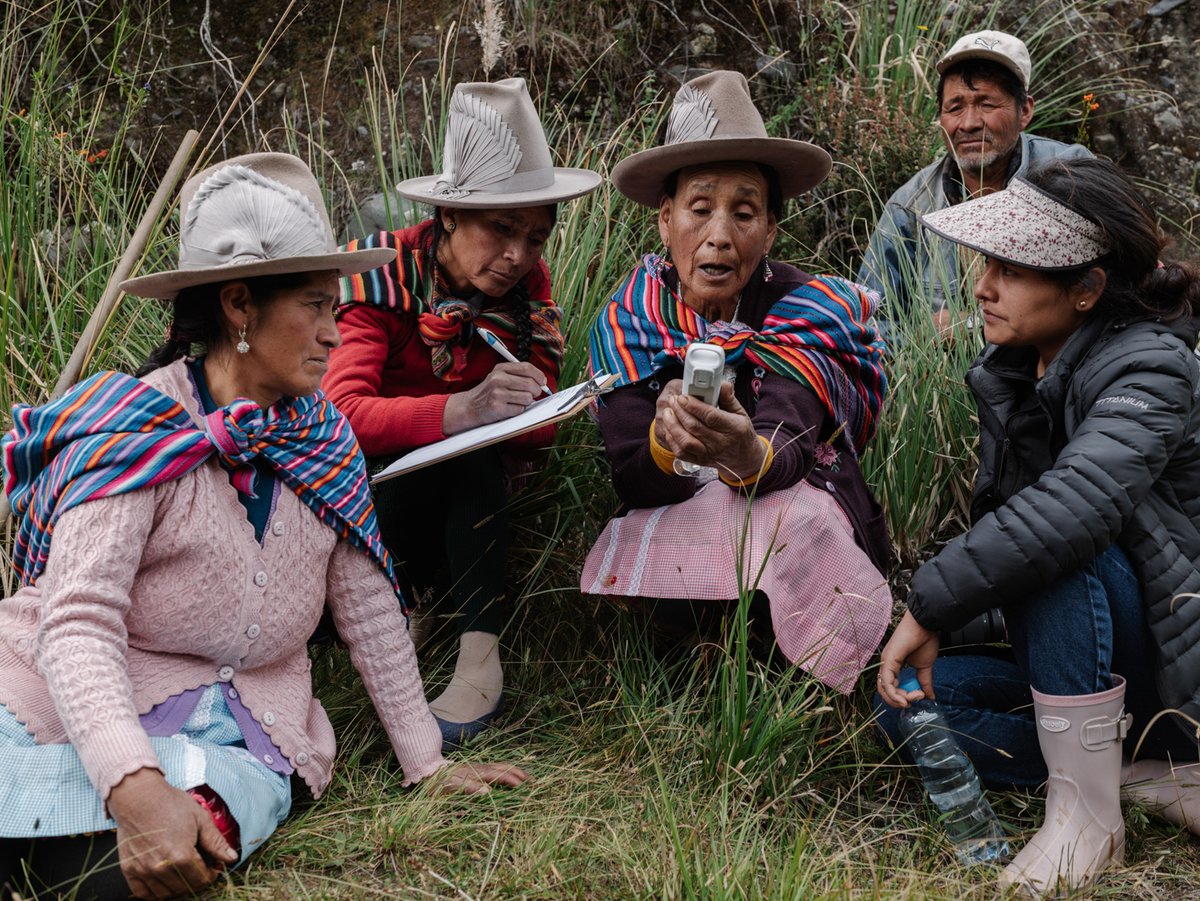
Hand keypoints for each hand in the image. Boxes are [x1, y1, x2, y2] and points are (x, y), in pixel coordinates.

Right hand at [107, 768, 236, 899]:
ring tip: (183, 874)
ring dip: (177, 888)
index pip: (201, 879)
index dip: (211, 875)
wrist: (138, 797)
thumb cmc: (170, 804)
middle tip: (199, 869)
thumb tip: (232, 858)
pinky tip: (163, 881)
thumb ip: (216, 842)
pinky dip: (155, 893)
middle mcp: (161, 867)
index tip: (213, 868)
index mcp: (182, 855)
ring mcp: (143, 870)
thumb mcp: (200, 818)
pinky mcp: (129, 869)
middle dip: (196, 881)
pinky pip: (143, 893)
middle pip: (184, 888)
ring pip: (165, 894)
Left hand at [430, 762, 529, 795]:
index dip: (515, 781)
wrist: (431, 773)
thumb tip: (488, 792)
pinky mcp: (478, 770)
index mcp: (479, 772)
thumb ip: (470, 788)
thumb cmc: (442, 782)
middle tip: (534, 783)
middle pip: (506, 768)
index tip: (526, 788)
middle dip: (521, 774)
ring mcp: (481, 768)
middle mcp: (483, 768)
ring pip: (503, 766)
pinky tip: (511, 776)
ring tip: (528, 779)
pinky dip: (508, 771)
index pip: (502, 775)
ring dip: (517, 771)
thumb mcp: (453, 786)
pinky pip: (498, 768)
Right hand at [442, 362, 546, 434]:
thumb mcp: (499, 376)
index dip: (539, 375)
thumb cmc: (489, 392)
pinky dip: (519, 410)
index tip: (543, 382)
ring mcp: (497, 393)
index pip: (527, 368)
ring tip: (518, 401)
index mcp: (501, 368)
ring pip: (527, 397)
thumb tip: (542, 381)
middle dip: (536, 391)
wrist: (470, 406)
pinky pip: (520, 409)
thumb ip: (518, 375)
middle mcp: (498, 379)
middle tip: (533, 394)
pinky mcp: (497, 408)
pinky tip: (510, 408)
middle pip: (530, 383)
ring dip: (527, 402)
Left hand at [654, 381, 764, 478]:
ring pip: (685, 441)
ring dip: (673, 425)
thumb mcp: (741, 413)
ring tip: (668, 412)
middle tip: (673, 400)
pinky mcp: (700, 461)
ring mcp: (709, 454)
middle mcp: (720, 443)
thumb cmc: (741, 433)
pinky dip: (672, 440)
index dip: (694, 405)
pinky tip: (670, 428)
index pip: (710, 416)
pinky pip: (681, 452)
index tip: (683, 396)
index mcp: (733, 428)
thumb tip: (722, 384)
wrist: (745, 458)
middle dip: (679, 411)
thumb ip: (729, 398)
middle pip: (694, 427)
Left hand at [877, 610, 939, 708]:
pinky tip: (905, 699)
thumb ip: (924, 682)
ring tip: (915, 696)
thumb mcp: (925, 667)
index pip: (890, 689)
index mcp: (892, 666)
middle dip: (900, 701)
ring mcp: (885, 662)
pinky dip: (894, 694)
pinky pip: (886, 682)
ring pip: (884, 689)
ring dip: (899, 699)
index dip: (902, 697)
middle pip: (885, 692)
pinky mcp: (888, 660)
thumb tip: (930, 697)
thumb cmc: (925, 641)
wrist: (927, 625)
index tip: (919, 696)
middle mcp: (886, 665)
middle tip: (916, 698)